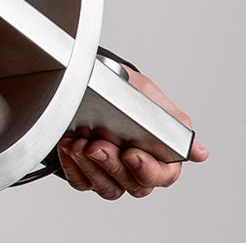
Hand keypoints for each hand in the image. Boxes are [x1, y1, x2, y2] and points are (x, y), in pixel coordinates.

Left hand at [58, 69, 208, 200]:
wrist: (94, 78)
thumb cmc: (126, 89)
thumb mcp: (150, 97)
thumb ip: (174, 124)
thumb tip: (199, 152)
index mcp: (159, 156)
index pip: (162, 177)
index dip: (147, 170)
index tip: (131, 154)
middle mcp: (135, 169)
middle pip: (133, 186)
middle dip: (113, 164)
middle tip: (97, 144)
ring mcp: (110, 172)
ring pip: (107, 188)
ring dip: (91, 167)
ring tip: (79, 144)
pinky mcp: (85, 171)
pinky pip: (81, 182)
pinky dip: (72, 166)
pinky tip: (68, 146)